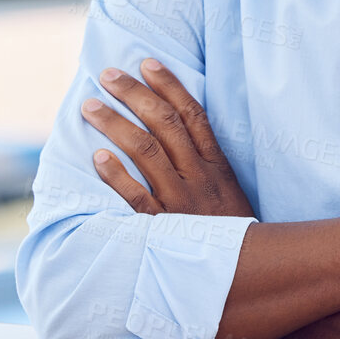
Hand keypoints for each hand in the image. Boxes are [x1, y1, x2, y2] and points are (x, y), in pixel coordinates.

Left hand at [82, 58, 256, 219]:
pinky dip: (117, 177)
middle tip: (108, 74)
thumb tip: (176, 130)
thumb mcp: (228, 190)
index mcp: (216, 165)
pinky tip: (97, 158)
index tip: (147, 62)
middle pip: (165, 125)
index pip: (192, 114)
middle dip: (135, 95)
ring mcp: (181, 202)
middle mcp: (198, 177)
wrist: (249, 276)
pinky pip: (138, 198)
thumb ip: (205, 162)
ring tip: (91, 106)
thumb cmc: (232, 231)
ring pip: (147, 153)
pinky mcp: (163, 228)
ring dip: (116, 125)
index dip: (169, 85)